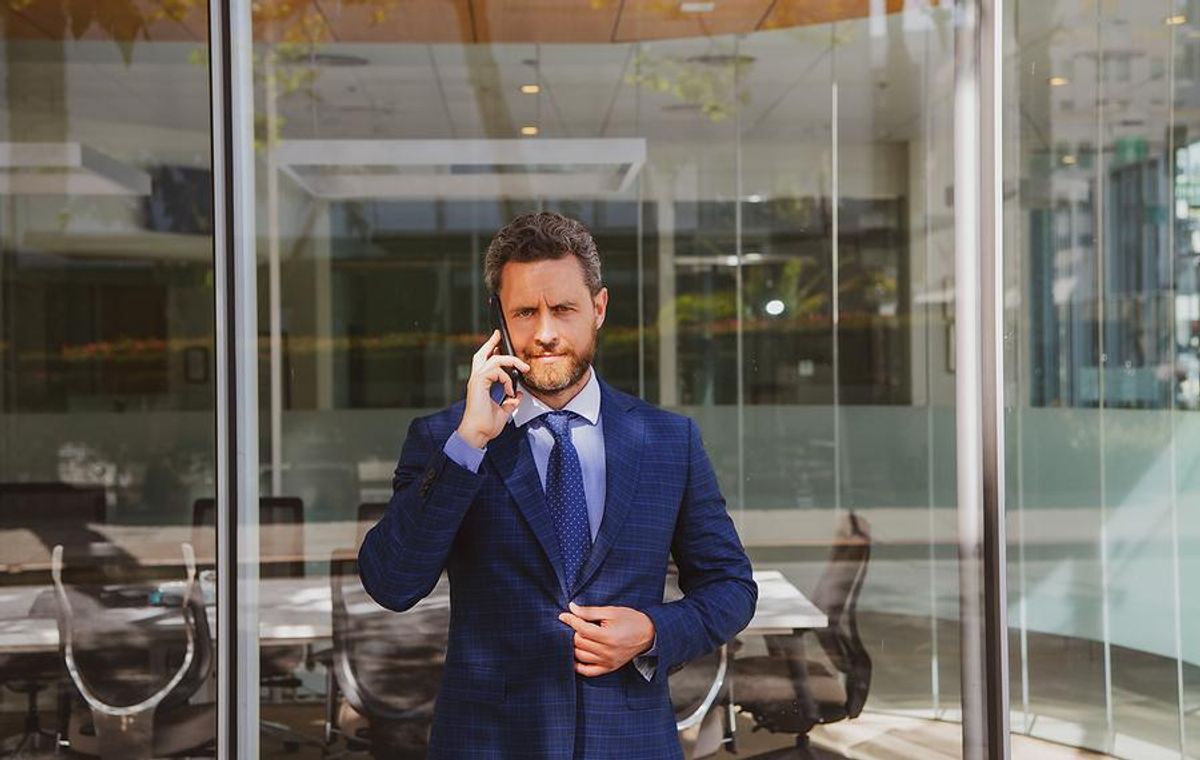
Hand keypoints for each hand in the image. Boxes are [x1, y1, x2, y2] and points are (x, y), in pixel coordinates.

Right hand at [457, 330, 529, 448]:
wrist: (477, 434)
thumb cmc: (485, 426)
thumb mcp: (503, 412)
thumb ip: (510, 402)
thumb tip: (518, 396)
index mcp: (481, 384)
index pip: (485, 363)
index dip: (491, 351)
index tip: (498, 344)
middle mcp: (477, 380)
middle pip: (481, 354)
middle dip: (491, 342)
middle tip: (498, 334)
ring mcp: (476, 381)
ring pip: (493, 360)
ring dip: (511, 362)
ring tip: (523, 369)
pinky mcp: (478, 383)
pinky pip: (495, 370)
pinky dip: (505, 378)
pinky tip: (509, 390)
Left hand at [558, 602, 655, 676]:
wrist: (649, 633)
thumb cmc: (631, 620)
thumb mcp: (611, 611)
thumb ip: (590, 611)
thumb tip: (572, 608)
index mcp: (608, 636)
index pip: (581, 629)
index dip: (570, 620)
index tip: (563, 616)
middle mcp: (607, 652)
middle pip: (579, 642)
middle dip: (573, 632)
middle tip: (574, 624)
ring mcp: (607, 662)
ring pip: (580, 656)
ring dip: (574, 646)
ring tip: (576, 637)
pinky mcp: (609, 668)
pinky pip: (588, 671)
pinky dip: (578, 665)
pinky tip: (575, 656)